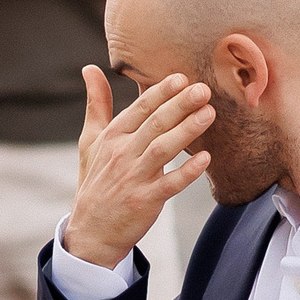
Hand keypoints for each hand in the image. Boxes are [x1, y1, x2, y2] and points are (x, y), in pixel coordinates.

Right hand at [65, 68, 213, 268]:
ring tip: (209, 114)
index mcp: (112, 137)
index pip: (139, 109)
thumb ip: (97, 104)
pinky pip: (169, 184)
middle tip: (203, 89)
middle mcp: (122, 154)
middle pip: (154, 124)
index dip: (160, 92)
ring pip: (163, 149)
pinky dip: (187, 172)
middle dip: (179, 105)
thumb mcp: (90, 141)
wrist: (91, 230)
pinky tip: (206, 159)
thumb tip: (90, 69)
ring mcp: (134, 178)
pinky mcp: (146, 201)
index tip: (181, 78)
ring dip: (187, 131)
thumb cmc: (95, 181)